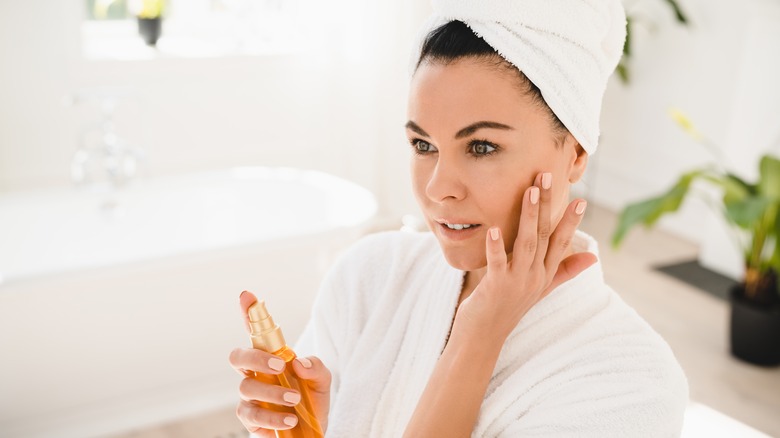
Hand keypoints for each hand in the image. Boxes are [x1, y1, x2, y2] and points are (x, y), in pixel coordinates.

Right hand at [229, 291, 330, 435]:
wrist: (313, 428)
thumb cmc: (312, 397)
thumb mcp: (323, 379)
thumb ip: (316, 367)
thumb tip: (299, 363)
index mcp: (270, 357)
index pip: (255, 333)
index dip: (247, 312)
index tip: (247, 295)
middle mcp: (256, 373)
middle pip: (238, 357)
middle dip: (255, 358)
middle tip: (280, 366)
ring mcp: (251, 396)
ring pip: (246, 388)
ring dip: (272, 394)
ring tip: (295, 402)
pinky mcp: (251, 419)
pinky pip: (250, 416)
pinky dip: (270, 418)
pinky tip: (287, 421)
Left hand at [455, 172, 597, 340]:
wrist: (483, 336)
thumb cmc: (508, 307)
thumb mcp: (540, 288)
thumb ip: (565, 270)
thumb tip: (593, 257)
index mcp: (544, 274)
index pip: (561, 243)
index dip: (571, 221)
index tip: (581, 200)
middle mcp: (535, 277)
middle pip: (545, 236)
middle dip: (547, 205)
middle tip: (547, 176)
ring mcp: (517, 282)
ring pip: (526, 244)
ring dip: (529, 217)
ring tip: (530, 191)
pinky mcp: (496, 288)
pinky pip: (498, 263)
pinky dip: (497, 246)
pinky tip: (494, 229)